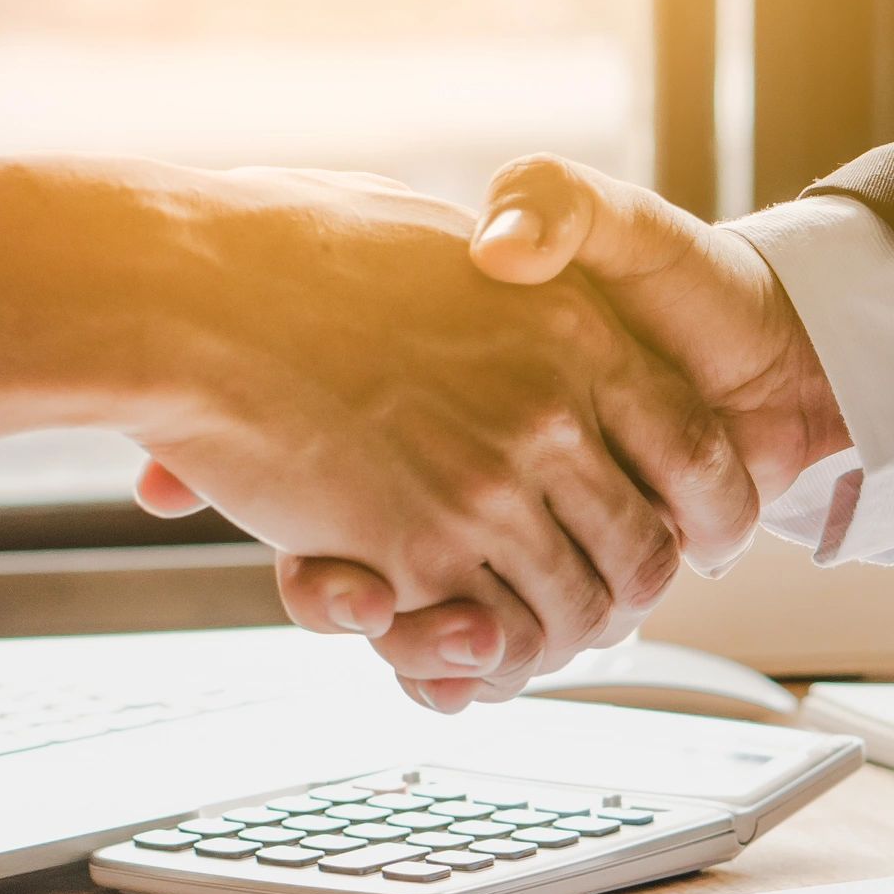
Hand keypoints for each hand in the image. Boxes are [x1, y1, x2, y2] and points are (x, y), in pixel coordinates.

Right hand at [125, 166, 757, 703]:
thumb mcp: (446, 230)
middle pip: (647, 554)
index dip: (703, 509)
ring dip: (553, 640)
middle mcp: (553, 414)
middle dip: (625, 596)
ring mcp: (489, 489)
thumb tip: (519, 265)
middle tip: (598, 608)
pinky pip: (489, 641)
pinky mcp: (417, 552)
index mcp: (577, 329)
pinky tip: (456, 647)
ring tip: (518, 635)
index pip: (697, 450)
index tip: (691, 536)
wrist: (190, 287)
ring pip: (576, 614)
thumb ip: (507, 262)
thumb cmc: (292, 246)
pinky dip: (480, 662)